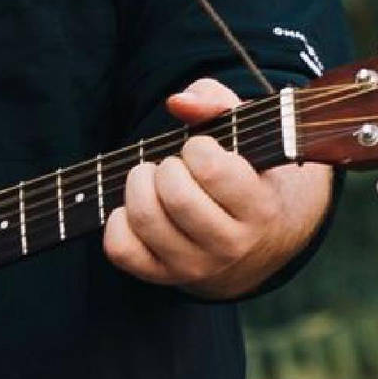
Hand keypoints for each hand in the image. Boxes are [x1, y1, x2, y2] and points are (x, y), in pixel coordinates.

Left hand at [103, 77, 332, 298]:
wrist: (251, 239)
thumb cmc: (240, 171)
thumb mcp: (243, 132)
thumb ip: (215, 103)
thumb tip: (178, 103)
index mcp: (260, 209)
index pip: (214, 171)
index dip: (197, 148)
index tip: (199, 148)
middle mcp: (230, 245)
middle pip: (177, 198)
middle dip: (164, 168)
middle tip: (171, 165)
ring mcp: (195, 266)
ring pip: (146, 220)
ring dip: (138, 186)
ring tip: (150, 179)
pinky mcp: (161, 275)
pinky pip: (121, 249)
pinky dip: (117, 220)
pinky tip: (133, 207)